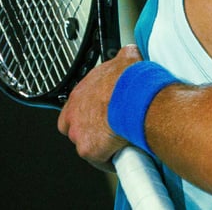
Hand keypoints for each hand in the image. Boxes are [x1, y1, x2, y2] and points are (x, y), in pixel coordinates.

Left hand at [57, 44, 142, 172]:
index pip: (74, 107)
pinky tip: (123, 153)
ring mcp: (80, 133)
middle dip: (90, 130)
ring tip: (120, 140)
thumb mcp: (127, 59)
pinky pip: (99, 159)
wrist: (137, 98)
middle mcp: (74, 113)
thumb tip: (129, 52)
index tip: (101, 113)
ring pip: (87, 144)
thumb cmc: (132, 79)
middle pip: (75, 128)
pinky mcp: (89, 150)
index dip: (87, 111)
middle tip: (109, 129)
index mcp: (80, 93)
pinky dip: (110, 158)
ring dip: (100, 144)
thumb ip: (123, 56)